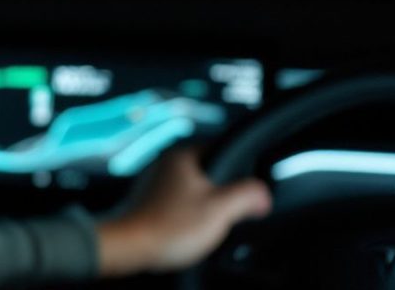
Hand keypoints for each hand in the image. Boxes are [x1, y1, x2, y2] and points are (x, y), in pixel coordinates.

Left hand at [95, 145, 271, 276]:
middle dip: (221, 193)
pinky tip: (187, 230)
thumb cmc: (169, 226)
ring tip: (202, 224)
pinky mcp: (147, 201)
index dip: (239, 168)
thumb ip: (247, 195)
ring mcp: (153, 182)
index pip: (221, 148)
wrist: (132, 246)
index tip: (244, 188)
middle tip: (223, 212)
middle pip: (208, 172)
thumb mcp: (221, 208)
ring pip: (193, 190)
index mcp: (181, 155)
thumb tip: (262, 193)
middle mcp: (164, 163)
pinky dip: (186, 216)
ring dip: (203, 207)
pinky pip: (177, 205)